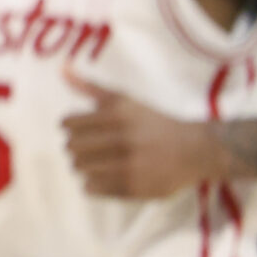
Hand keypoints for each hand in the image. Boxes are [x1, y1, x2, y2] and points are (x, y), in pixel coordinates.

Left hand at [61, 65, 223, 197]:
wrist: (195, 150)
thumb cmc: (153, 123)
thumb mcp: (124, 101)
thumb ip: (90, 87)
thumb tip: (61, 69)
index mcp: (118, 114)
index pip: (68, 124)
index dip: (72, 127)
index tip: (83, 130)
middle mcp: (122, 139)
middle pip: (71, 148)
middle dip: (78, 147)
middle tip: (93, 147)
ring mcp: (128, 166)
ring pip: (79, 168)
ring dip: (86, 165)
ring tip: (103, 161)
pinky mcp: (133, 188)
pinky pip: (91, 188)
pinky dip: (94, 182)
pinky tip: (110, 175)